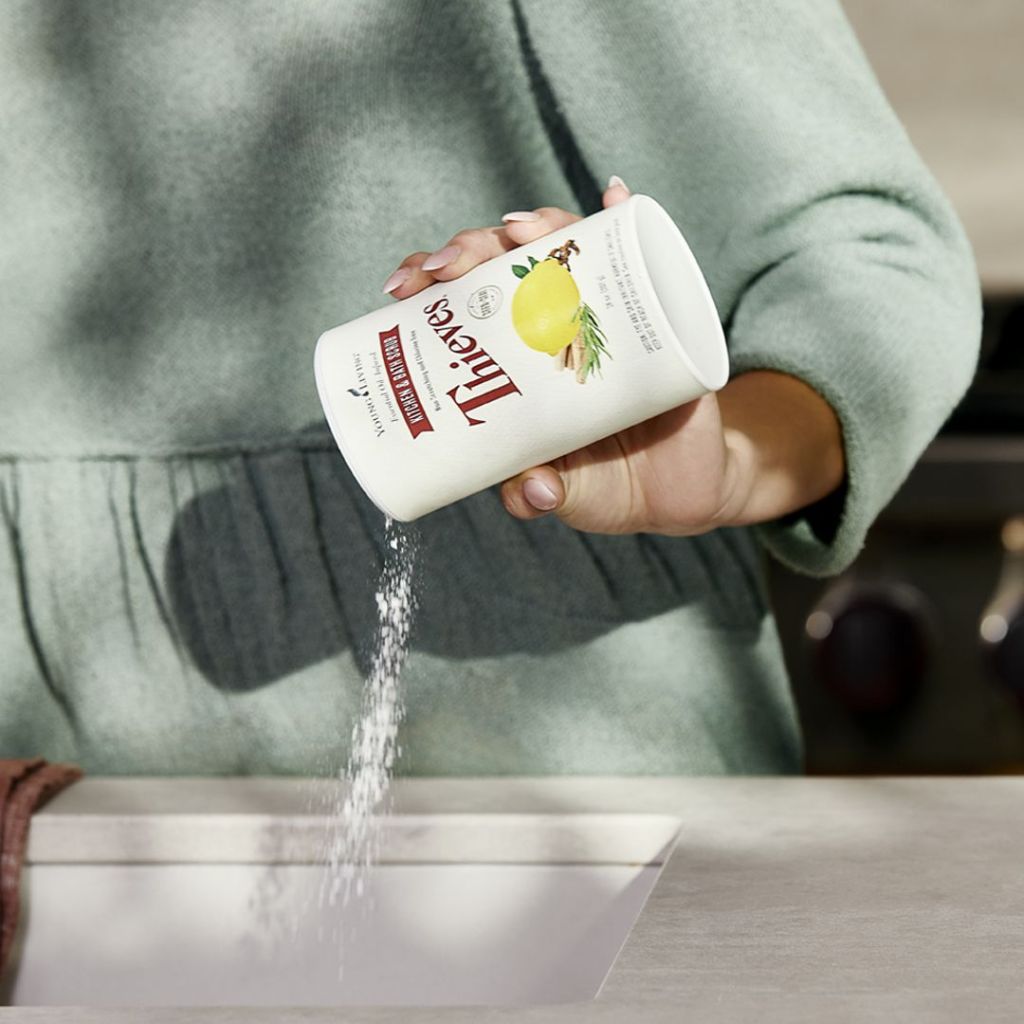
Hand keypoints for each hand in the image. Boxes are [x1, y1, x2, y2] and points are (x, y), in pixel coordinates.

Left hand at [383, 177, 844, 534]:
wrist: (682, 491)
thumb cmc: (608, 489)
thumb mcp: (570, 497)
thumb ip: (544, 496)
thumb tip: (533, 492)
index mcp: (514, 365)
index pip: (463, 304)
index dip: (430, 285)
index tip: (401, 287)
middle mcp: (550, 329)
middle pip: (503, 267)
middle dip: (470, 249)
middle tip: (447, 265)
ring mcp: (599, 315)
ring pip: (562, 252)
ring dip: (539, 226)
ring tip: (519, 230)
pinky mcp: (650, 314)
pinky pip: (637, 258)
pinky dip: (626, 222)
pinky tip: (613, 198)